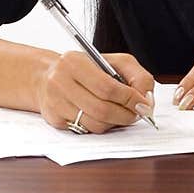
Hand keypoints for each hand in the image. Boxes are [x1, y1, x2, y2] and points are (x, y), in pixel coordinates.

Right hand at [35, 51, 154, 134]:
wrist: (46, 77)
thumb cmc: (86, 69)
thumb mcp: (114, 62)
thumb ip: (137, 76)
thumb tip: (147, 100)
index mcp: (75, 62)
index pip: (108, 87)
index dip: (130, 99)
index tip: (144, 104)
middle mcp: (60, 81)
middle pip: (102, 109)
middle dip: (126, 115)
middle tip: (137, 114)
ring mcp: (55, 102)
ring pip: (95, 124)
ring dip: (115, 123)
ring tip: (121, 114)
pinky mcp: (54, 119)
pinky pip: (86, 130)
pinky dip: (101, 126)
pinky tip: (103, 116)